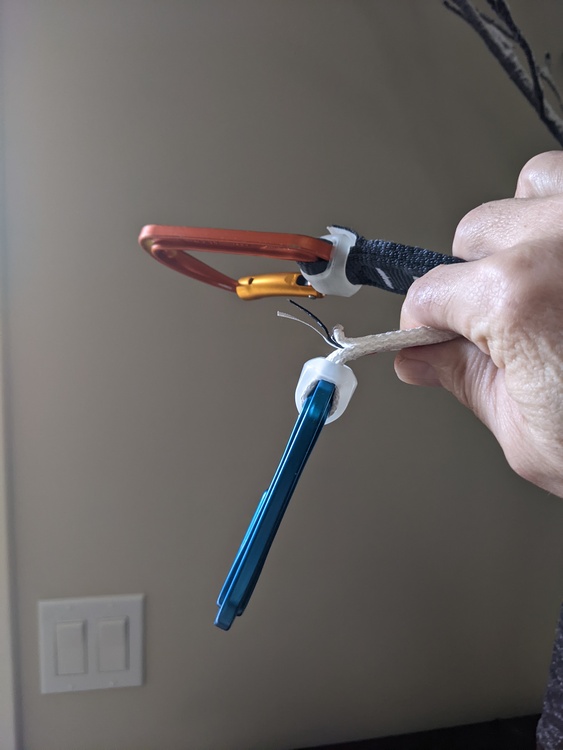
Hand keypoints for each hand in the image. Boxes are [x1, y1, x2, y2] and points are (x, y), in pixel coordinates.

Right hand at [395, 151, 562, 496]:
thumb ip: (466, 384)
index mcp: (519, 299)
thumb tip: (422, 360)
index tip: (430, 335)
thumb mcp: (531, 436)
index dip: (423, 323)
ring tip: (543, 277)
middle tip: (499, 326)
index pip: (430, 292)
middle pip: (473, 234)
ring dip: (523, 230)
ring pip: (530, 188)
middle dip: (472, 280)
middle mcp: (562, 238)